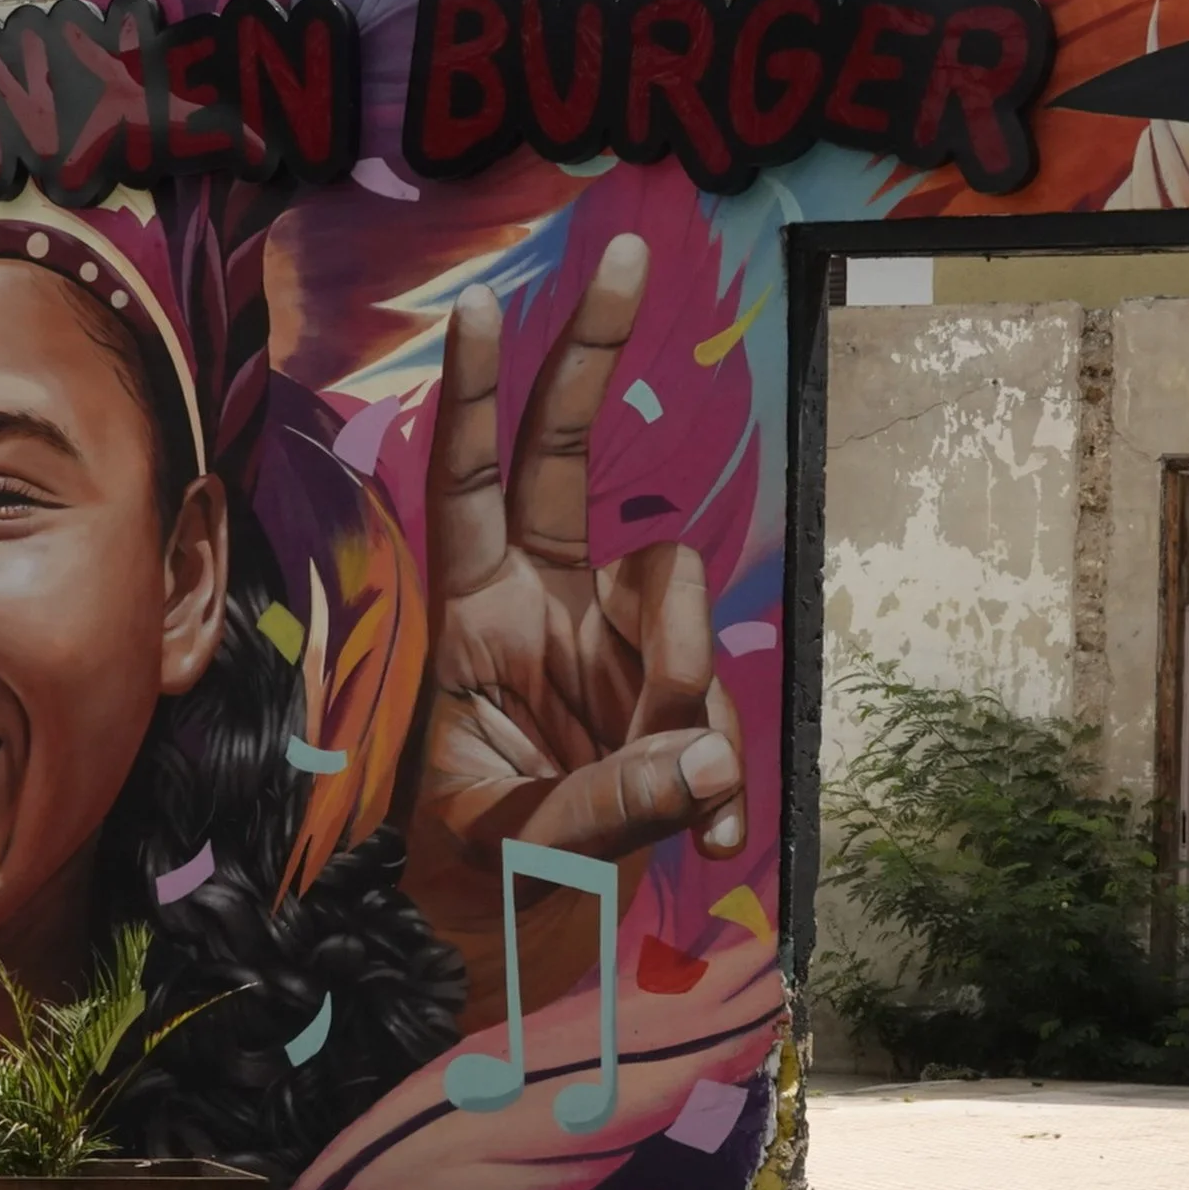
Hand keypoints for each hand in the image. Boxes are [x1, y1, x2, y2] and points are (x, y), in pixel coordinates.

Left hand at [401, 235, 745, 1032]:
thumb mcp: (515, 846)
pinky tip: (705, 839)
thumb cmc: (478, 876)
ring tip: (664, 798)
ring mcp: (616, 644)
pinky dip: (718, 771)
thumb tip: (706, 761)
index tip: (485, 308)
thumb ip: (603, 806)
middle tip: (619, 250)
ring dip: (677, 682)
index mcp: (474, 620)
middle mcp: (546, 606)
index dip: (479, 403)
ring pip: (676, 595)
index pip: (469, 489)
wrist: (515, 940)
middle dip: (589, 352)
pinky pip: (719, 699)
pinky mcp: (675, 697)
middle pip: (567, 457)